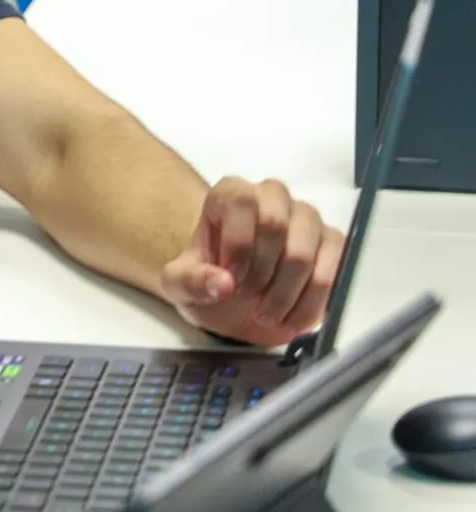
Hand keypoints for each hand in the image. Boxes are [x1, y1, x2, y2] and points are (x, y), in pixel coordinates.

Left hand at [159, 177, 344, 347]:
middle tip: (247, 296)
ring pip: (303, 252)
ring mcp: (306, 218)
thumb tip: (221, 284)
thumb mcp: (180, 285)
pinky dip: (309, 303)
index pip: (241, 202)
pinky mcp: (331, 244)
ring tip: (265, 314)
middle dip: (260, 271)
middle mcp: (272, 196)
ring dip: (284, 293)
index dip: (237, 245)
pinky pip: (331, 271)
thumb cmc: (207, 278)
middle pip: (275, 225)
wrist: (232, 297)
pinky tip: (290, 318)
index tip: (230, 279)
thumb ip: (193, 282)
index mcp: (232, 193)